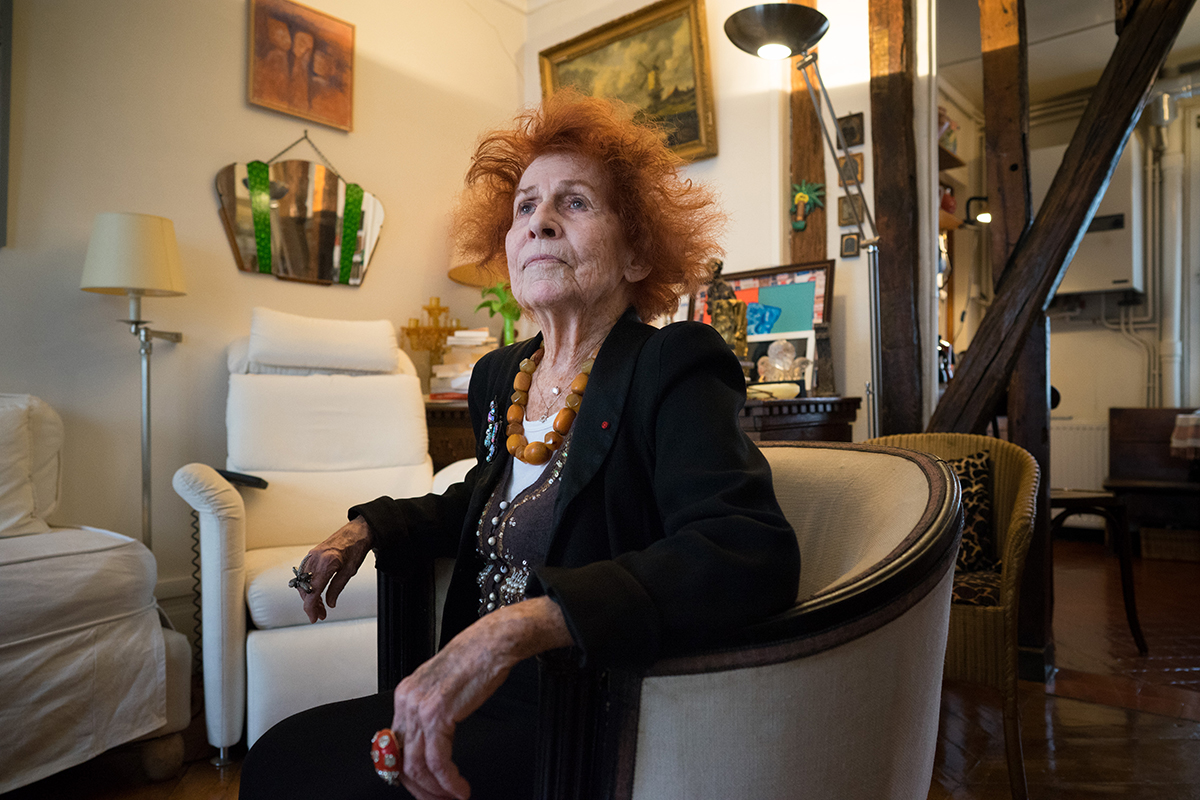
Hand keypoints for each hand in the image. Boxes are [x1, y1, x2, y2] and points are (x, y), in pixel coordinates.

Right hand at [297, 516, 372, 622]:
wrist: (358, 531)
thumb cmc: (356, 547)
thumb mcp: (350, 572)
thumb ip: (337, 588)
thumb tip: (330, 603)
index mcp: (326, 564)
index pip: (312, 592)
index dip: (310, 608)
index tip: (313, 617)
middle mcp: (315, 559)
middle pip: (305, 589)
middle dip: (311, 604)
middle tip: (320, 614)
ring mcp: (312, 556)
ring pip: (303, 582)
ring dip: (310, 596)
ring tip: (320, 606)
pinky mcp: (312, 554)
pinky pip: (305, 574)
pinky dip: (309, 585)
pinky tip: (316, 592)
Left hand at [390, 596, 571, 799]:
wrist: (492, 643)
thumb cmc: (475, 661)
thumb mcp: (443, 687)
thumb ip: (431, 712)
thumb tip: (430, 742)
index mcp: (405, 695)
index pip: (394, 748)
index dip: (408, 775)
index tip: (426, 788)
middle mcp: (406, 702)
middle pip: (401, 761)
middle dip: (421, 789)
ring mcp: (419, 708)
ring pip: (417, 766)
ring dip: (436, 790)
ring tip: (453, 797)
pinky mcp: (437, 714)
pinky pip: (437, 761)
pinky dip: (448, 781)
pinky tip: (460, 788)